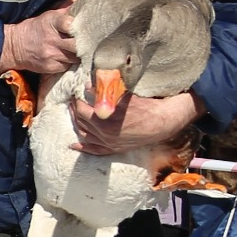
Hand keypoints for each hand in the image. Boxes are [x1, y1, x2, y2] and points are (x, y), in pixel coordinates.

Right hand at [0, 4, 76, 80]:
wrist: (15, 46)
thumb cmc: (35, 28)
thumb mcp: (48, 15)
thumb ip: (65, 7)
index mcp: (51, 23)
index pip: (68, 24)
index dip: (77, 26)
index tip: (82, 26)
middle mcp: (51, 39)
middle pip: (76, 44)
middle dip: (83, 43)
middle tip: (88, 41)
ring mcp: (51, 55)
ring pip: (74, 57)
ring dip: (78, 54)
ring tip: (80, 50)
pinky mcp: (50, 67)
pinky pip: (67, 66)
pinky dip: (70, 62)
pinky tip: (68, 57)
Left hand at [71, 88, 200, 157]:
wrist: (163, 121)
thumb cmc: (146, 105)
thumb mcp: (124, 95)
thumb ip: (105, 91)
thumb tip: (87, 85)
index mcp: (106, 120)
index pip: (82, 110)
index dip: (77, 100)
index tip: (76, 93)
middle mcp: (105, 134)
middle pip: (81, 122)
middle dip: (75, 110)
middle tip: (73, 101)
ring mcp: (110, 143)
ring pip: (85, 135)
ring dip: (77, 125)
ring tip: (73, 115)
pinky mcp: (115, 149)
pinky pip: (95, 151)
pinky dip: (83, 148)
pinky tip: (73, 145)